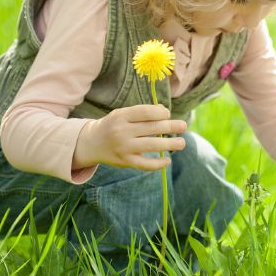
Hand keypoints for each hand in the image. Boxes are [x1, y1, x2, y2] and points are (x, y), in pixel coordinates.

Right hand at [72, 104, 187, 170]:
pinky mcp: (125, 161)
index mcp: (121, 116)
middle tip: (184, 126)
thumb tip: (164, 111)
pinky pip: (145, 164)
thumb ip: (142, 112)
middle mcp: (121, 131)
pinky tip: (168, 160)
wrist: (92, 143)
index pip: (146, 112)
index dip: (160, 112)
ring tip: (182, 143)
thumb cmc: (114, 125)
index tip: (167, 114)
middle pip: (151, 128)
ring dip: (170, 144)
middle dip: (170, 126)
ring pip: (151, 145)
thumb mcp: (123, 114)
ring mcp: (123, 147)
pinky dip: (158, 164)